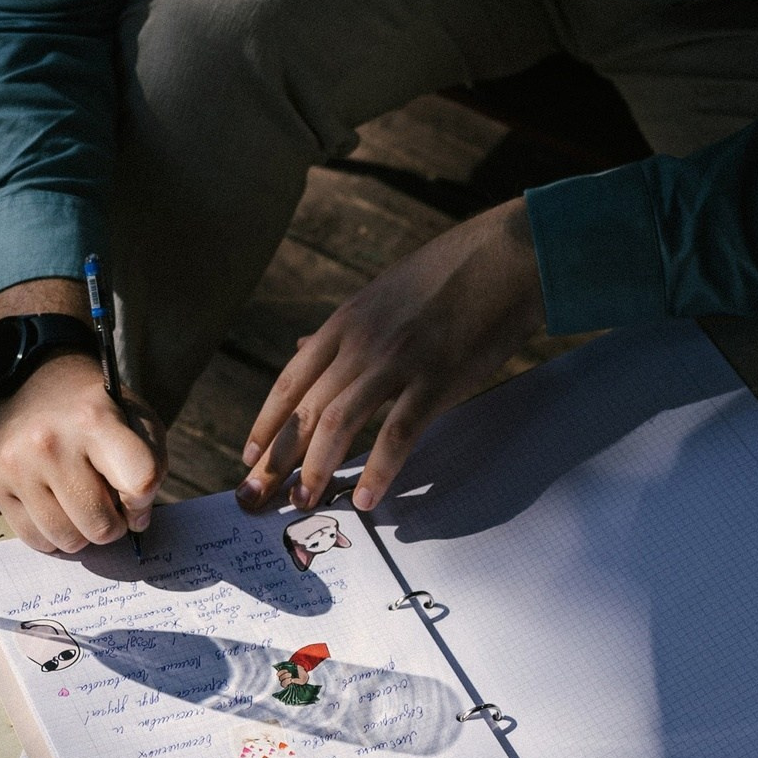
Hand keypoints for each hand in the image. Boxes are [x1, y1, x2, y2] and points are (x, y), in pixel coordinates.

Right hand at [0, 353, 164, 552]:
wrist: (38, 384)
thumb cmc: (97, 411)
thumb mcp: (137, 421)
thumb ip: (150, 470)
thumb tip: (134, 522)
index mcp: (93, 420)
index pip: (139, 483)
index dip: (144, 501)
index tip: (136, 497)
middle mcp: (49, 442)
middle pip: (100, 524)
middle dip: (114, 525)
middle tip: (109, 505)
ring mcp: (18, 465)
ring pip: (67, 539)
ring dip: (83, 534)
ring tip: (83, 506)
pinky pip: (35, 539)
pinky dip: (54, 535)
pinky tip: (58, 508)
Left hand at [238, 197, 542, 513]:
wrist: (509, 254)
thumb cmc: (449, 275)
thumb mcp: (381, 293)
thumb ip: (341, 329)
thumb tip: (301, 346)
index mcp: (345, 322)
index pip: (290, 380)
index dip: (266, 422)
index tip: (248, 458)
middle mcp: (361, 342)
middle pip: (305, 410)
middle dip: (275, 460)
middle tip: (254, 498)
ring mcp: (397, 360)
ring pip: (340, 422)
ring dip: (314, 468)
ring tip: (300, 503)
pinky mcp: (436, 378)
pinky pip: (398, 433)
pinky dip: (379, 470)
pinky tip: (365, 499)